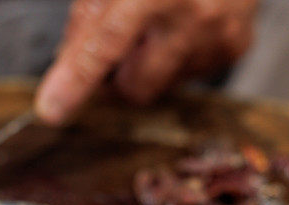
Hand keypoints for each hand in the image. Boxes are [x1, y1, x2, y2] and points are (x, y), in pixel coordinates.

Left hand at [35, 0, 256, 124]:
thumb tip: (66, 65)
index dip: (77, 78)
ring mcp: (219, 33)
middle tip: (116, 51)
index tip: (53, 109)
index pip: (107, 42)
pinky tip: (182, 25)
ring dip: (149, 62)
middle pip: (135, 85)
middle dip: (117, 79)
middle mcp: (192, 12)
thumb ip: (88, 14)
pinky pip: (188, 75)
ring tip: (158, 21)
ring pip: (160, 83)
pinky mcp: (235, 46)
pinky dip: (176, 57)